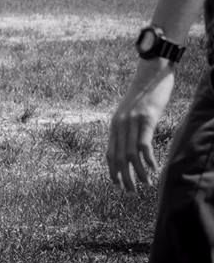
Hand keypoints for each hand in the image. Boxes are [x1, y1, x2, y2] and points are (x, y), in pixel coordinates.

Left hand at [106, 59, 173, 190]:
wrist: (151, 71)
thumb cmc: (144, 93)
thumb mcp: (131, 111)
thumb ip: (128, 127)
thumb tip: (130, 145)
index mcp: (114, 124)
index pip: (109, 153)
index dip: (112, 171)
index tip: (117, 185)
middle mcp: (119, 124)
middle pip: (118, 157)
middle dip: (123, 177)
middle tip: (131, 192)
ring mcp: (132, 121)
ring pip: (130, 154)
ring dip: (138, 172)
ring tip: (145, 185)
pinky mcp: (146, 118)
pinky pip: (143, 143)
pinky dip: (147, 159)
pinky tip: (153, 169)